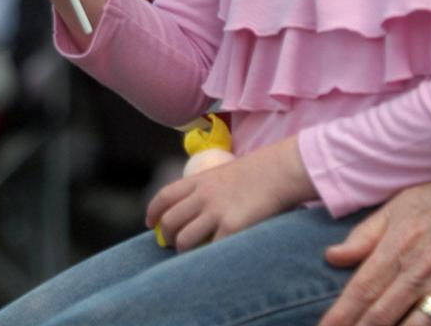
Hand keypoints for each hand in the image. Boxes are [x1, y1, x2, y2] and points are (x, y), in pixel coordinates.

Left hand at [145, 135, 313, 251]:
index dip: (153, 211)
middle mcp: (203, 196)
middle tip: (173, 244)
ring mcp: (216, 212)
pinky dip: (208, 258)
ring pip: (184, 240)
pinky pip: (210, 250)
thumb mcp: (224, 173)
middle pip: (170, 221)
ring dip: (184, 251)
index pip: (165, 196)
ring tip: (192, 255)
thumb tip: (196, 210)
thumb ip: (208, 189)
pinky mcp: (232, 228)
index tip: (150, 224)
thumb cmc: (258, 172)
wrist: (280, 170)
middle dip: (167, 237)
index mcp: (200, 180)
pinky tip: (214, 259)